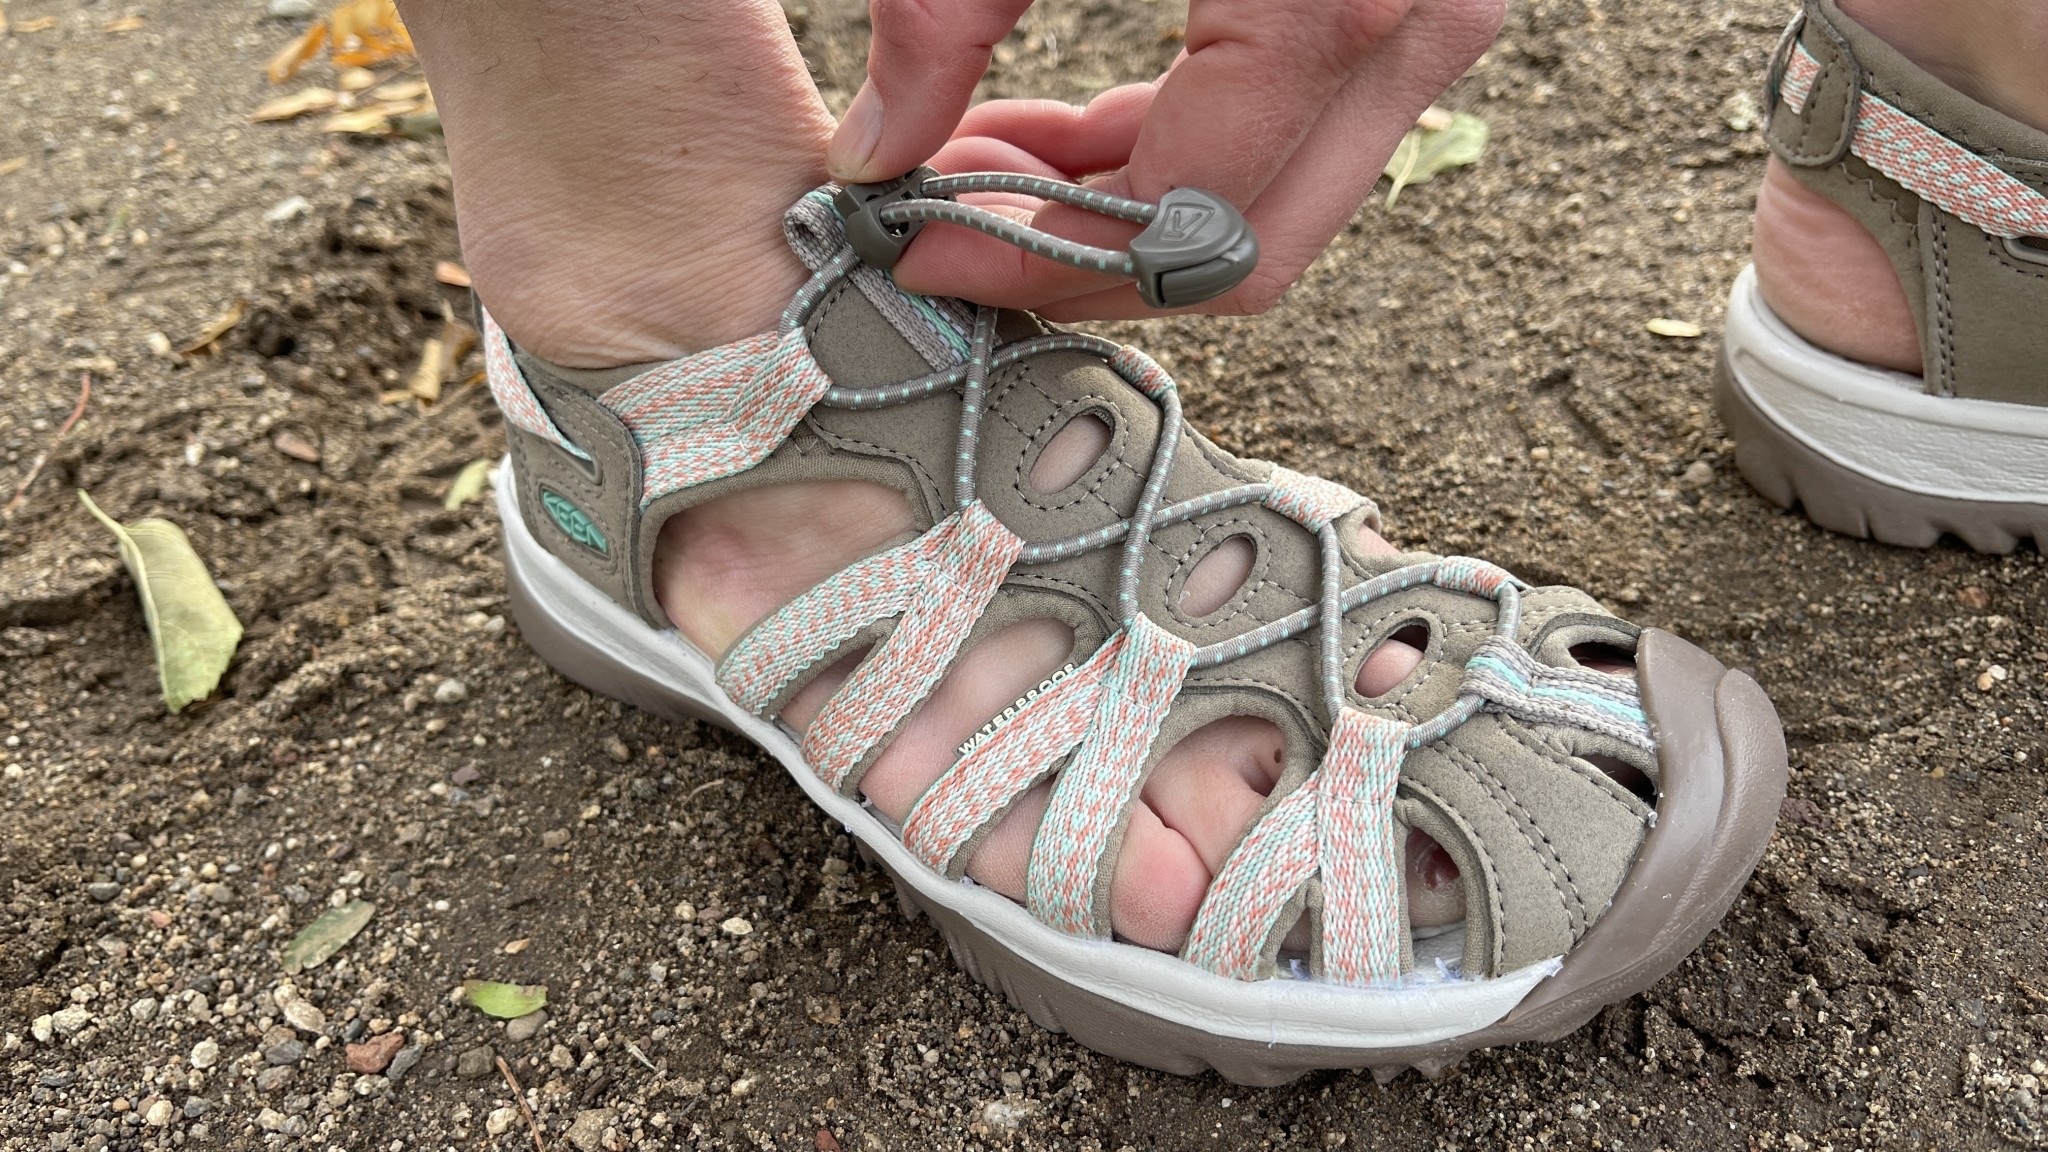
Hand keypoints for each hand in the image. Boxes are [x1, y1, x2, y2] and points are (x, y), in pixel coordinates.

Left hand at [826, 0, 1503, 319]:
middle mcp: (1417, 20)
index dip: (1036, 259)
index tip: (918, 246)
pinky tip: (1053, 127)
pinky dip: (1167, 153)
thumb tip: (875, 157)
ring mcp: (1432, 13)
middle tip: (948, 216)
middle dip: (1078, 258)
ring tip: (978, 155)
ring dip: (1114, 212)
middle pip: (1245, 248)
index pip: (1181, 221)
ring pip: (1268, 204)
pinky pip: (1287, 133)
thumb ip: (945, 3)